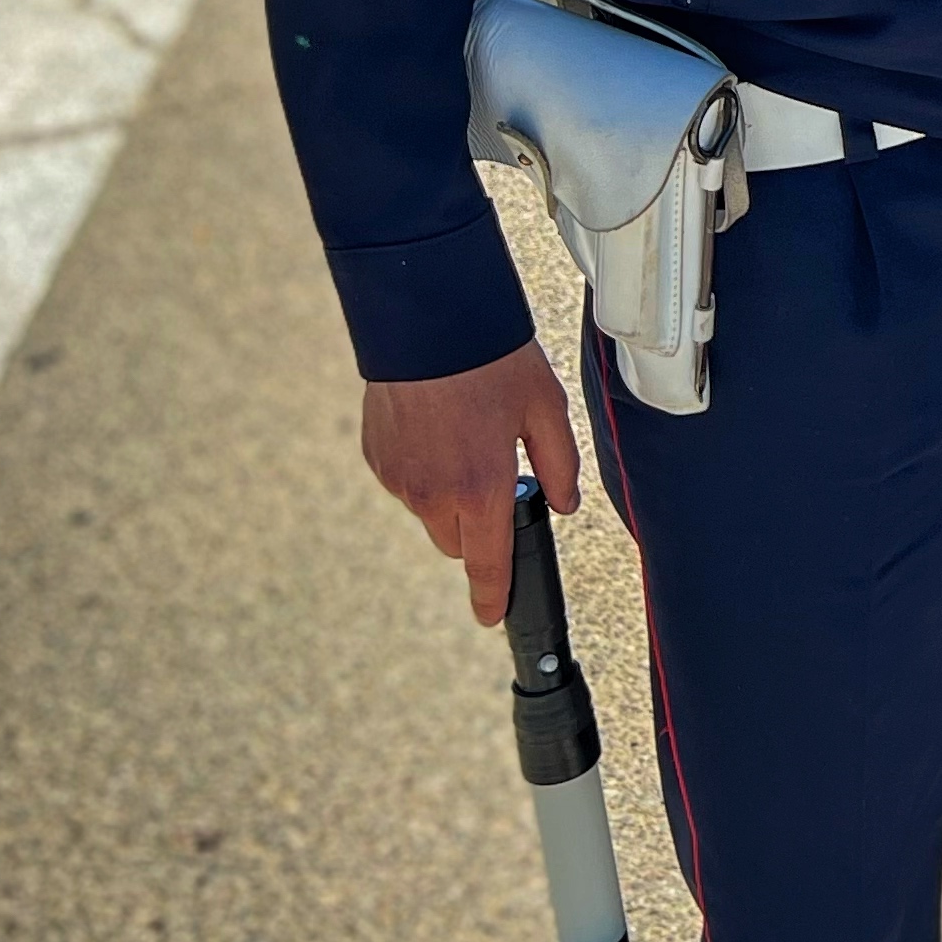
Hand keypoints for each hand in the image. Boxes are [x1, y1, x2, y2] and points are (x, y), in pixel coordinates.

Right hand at [361, 339, 581, 627]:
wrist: (427, 326)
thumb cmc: (491, 362)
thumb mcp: (546, 409)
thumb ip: (559, 465)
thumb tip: (564, 503)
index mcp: (481, 490)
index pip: (487, 566)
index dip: (492, 597)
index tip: (492, 615)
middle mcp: (435, 496)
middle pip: (459, 542)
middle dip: (478, 525)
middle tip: (495, 472)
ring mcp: (400, 481)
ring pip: (431, 512)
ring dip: (450, 494)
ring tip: (465, 435)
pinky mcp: (377, 461)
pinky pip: (407, 483)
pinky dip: (423, 469)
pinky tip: (437, 427)